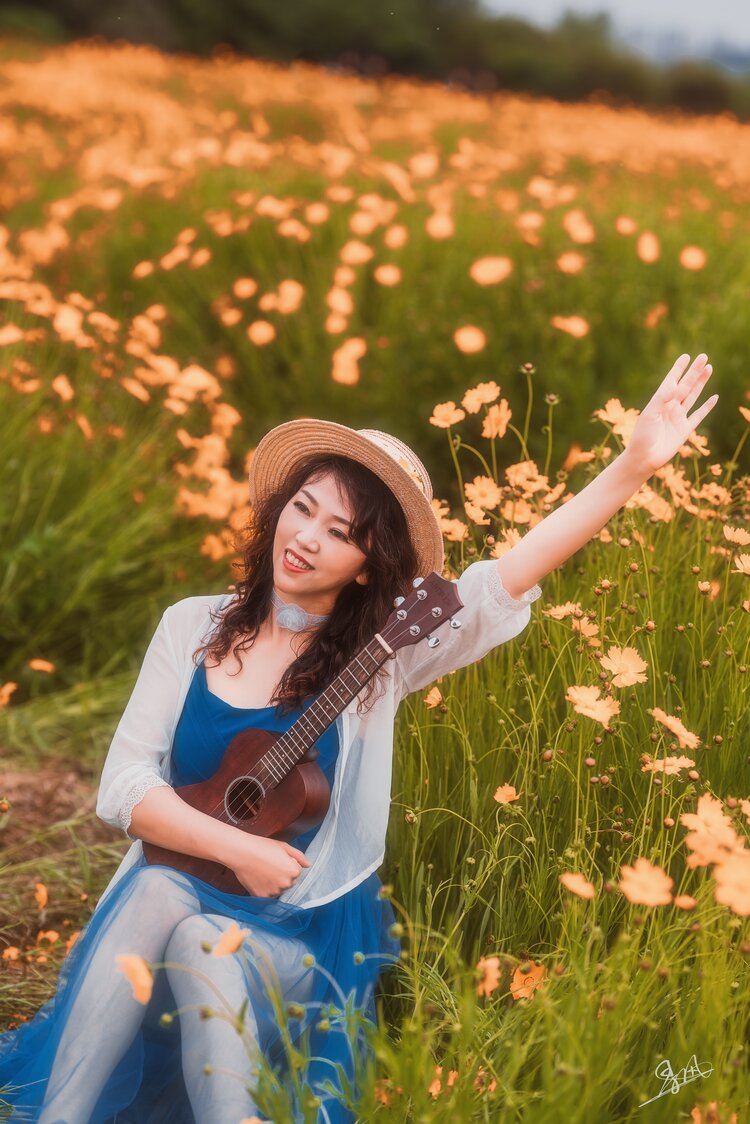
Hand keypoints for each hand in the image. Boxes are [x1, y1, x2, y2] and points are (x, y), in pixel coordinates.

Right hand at [225, 833, 311, 897]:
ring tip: (263, 871)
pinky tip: (258, 879)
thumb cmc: (262, 847)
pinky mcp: (263, 897)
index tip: (276, 859)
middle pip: (289, 882)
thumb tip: (309, 865)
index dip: (287, 864)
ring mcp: (274, 892)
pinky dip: (264, 889)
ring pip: (278, 889)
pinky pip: (268, 895)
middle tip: (269, 865)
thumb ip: (299, 856)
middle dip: (282, 875)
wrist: (241, 853)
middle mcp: (286, 884)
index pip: (296, 871)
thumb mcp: (284, 846)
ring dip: (274, 884)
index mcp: (294, 871)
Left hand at [623, 353, 717, 476]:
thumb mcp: (649, 413)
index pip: (671, 381)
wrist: (644, 457)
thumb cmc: (642, 435)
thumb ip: (661, 398)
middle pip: (685, 385)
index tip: (686, 356)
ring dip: (701, 383)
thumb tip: (674, 385)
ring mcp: (678, 417)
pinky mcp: (685, 429)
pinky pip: (699, 415)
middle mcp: (670, 406)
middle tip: (704, 357)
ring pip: (693, 396)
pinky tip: (714, 397)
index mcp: (659, 401)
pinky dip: (707, 407)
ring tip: (709, 369)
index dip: (678, 369)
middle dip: (694, 371)